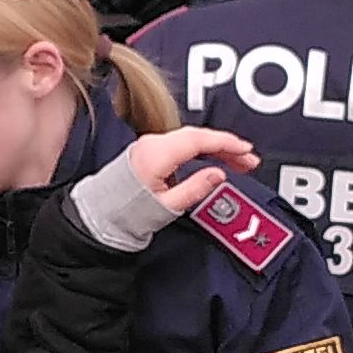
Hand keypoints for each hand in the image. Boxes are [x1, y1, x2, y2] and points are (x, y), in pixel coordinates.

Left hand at [119, 123, 257, 221]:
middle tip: (249, 160)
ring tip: (238, 161)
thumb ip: (195, 188)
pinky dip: (201, 149)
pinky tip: (213, 159)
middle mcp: (153, 144)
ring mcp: (150, 145)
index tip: (246, 150)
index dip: (227, 143)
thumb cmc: (128, 212)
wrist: (102, 215)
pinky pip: (182, 144)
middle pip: (198, 137)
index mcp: (158, 154)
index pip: (200, 140)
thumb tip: (217, 175)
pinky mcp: (150, 150)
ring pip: (191, 139)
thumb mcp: (168, 206)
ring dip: (216, 148)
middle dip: (227, 146)